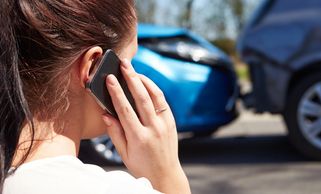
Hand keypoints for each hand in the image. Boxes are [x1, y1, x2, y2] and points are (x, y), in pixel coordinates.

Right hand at [101, 59, 189, 193]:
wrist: (165, 174)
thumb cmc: (141, 165)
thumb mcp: (124, 154)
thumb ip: (115, 133)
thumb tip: (106, 114)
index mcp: (139, 138)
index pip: (125, 110)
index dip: (116, 92)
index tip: (109, 79)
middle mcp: (154, 129)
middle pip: (142, 98)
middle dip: (131, 78)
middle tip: (124, 64)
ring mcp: (165, 124)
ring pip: (155, 96)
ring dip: (144, 80)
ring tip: (133, 69)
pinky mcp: (171, 122)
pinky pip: (162, 101)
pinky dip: (154, 89)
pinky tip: (145, 82)